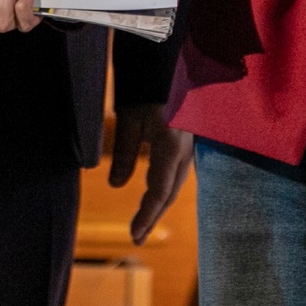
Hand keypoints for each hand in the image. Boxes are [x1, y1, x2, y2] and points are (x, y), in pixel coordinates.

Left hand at [108, 103, 194, 244]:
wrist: (166, 67)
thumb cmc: (146, 90)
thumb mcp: (129, 120)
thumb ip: (122, 153)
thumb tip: (115, 185)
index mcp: (172, 148)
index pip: (159, 192)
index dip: (146, 216)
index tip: (133, 235)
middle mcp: (186, 152)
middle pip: (169, 193)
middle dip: (152, 217)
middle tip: (136, 238)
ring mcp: (190, 148)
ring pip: (174, 185)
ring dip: (159, 206)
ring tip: (143, 225)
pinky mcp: (187, 145)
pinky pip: (177, 174)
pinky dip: (165, 190)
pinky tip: (155, 199)